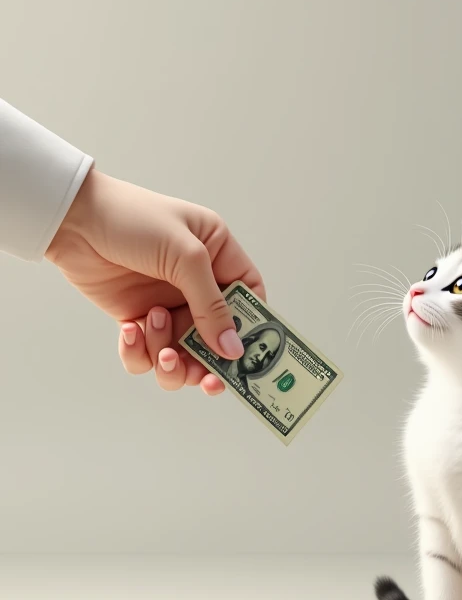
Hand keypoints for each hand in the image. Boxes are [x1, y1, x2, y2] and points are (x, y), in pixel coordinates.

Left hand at [46, 170, 264, 394]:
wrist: (72, 220)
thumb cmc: (132, 219)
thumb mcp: (184, 256)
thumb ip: (212, 305)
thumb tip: (234, 349)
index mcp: (217, 255)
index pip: (249, 297)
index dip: (252, 327)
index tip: (248, 355)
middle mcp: (196, 283)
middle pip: (218, 337)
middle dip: (211, 361)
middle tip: (206, 380)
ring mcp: (167, 303)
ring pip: (184, 353)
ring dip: (172, 359)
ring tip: (156, 338)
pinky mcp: (138, 318)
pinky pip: (148, 354)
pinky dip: (140, 353)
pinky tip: (129, 330)